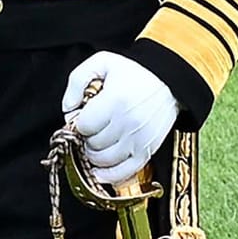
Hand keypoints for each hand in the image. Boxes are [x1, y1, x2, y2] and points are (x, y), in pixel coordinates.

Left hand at [61, 52, 180, 184]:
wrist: (170, 81)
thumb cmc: (134, 72)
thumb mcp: (102, 63)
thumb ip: (76, 81)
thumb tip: (67, 111)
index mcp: (115, 101)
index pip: (84, 126)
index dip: (78, 123)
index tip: (83, 117)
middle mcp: (127, 123)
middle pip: (92, 144)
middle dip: (86, 138)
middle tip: (91, 129)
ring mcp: (139, 140)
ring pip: (104, 160)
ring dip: (94, 155)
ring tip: (96, 143)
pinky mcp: (147, 151)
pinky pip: (124, 172)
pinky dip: (108, 175)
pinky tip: (98, 171)